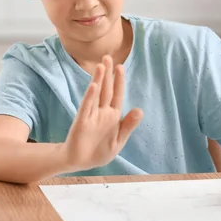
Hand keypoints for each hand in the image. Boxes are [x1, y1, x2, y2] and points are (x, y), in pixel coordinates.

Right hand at [62, 55, 143, 171]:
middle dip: (107, 74)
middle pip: (106, 89)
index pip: (117, 94)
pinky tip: (93, 85)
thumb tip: (140, 110)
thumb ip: (128, 125)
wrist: (81, 162)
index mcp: (113, 115)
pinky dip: (90, 96)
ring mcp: (91, 115)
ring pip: (96, 94)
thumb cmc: (100, 150)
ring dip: (98, 80)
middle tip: (107, 57)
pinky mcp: (82, 122)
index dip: (119, 81)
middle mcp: (102, 112)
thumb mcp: (119, 140)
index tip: (120, 67)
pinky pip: (86, 107)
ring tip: (101, 66)